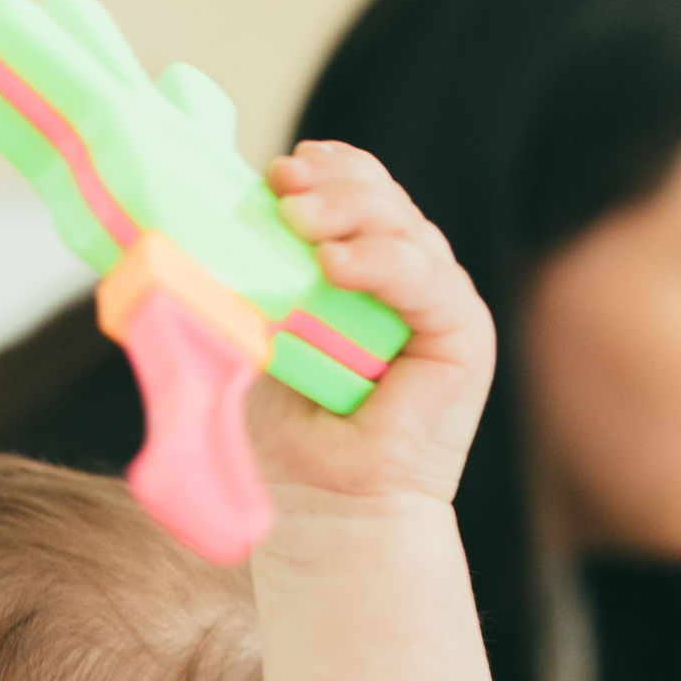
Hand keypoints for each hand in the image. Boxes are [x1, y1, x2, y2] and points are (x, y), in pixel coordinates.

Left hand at [253, 145, 494, 509]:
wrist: (327, 511)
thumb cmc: (291, 438)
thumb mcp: (262, 339)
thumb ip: (258, 283)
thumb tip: (214, 223)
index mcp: (366, 274)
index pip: (360, 195)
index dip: (328, 170)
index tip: (281, 168)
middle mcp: (410, 282)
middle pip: (384, 202)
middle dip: (333, 185)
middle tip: (284, 186)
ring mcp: (440, 307)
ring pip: (406, 231)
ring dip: (350, 214)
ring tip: (299, 220)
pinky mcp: (465, 337)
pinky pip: (426, 282)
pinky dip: (382, 264)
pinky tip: (337, 264)